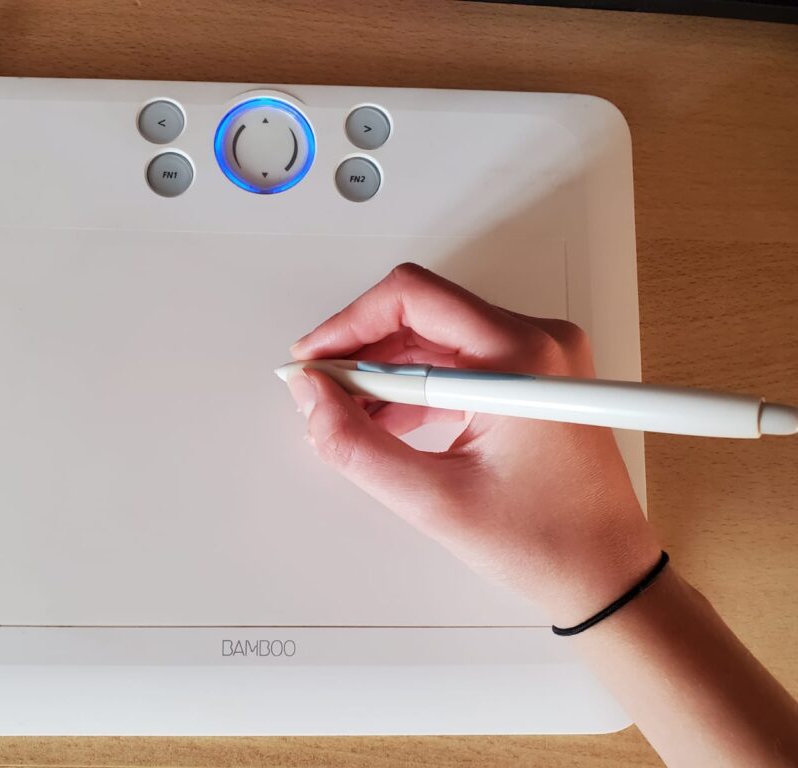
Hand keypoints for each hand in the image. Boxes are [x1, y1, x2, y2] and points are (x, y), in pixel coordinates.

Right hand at [286, 263, 661, 624]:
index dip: (348, 324)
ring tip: (350, 418)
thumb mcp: (433, 499)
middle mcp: (536, 342)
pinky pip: (458, 361)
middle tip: (322, 394)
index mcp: (521, 358)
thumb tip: (313, 396)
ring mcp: (539, 358)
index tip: (313, 360)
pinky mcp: (533, 378)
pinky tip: (387, 423)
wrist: (608, 576)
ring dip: (385, 373)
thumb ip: (357, 445)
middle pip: (421, 312)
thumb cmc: (550, 542)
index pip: (412, 297)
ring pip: (435, 337)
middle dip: (362, 352)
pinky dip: (416, 387)